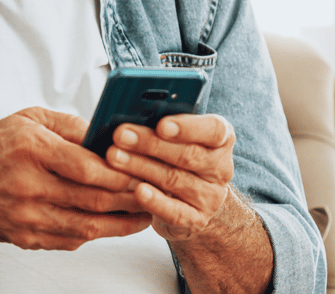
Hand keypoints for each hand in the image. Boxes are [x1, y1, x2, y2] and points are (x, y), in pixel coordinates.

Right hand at [0, 107, 151, 249]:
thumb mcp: (27, 118)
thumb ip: (69, 124)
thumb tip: (106, 135)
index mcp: (30, 149)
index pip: (85, 167)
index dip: (118, 172)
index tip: (140, 170)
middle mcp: (27, 185)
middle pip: (92, 200)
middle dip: (129, 199)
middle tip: (152, 194)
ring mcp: (25, 216)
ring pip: (86, 227)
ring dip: (120, 224)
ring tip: (143, 215)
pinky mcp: (25, 237)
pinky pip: (69, 240)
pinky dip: (95, 234)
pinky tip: (111, 225)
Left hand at [104, 114, 236, 240]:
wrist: (195, 202)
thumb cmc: (179, 159)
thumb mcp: (179, 138)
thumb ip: (163, 125)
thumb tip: (130, 113)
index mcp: (220, 140)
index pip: (214, 130)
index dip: (188, 127)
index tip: (161, 125)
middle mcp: (220, 168)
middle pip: (187, 154)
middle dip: (150, 144)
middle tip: (120, 135)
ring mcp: (210, 197)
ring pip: (175, 180)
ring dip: (141, 167)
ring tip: (114, 157)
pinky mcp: (197, 221)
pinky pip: (176, 212)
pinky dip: (155, 201)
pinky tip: (137, 191)